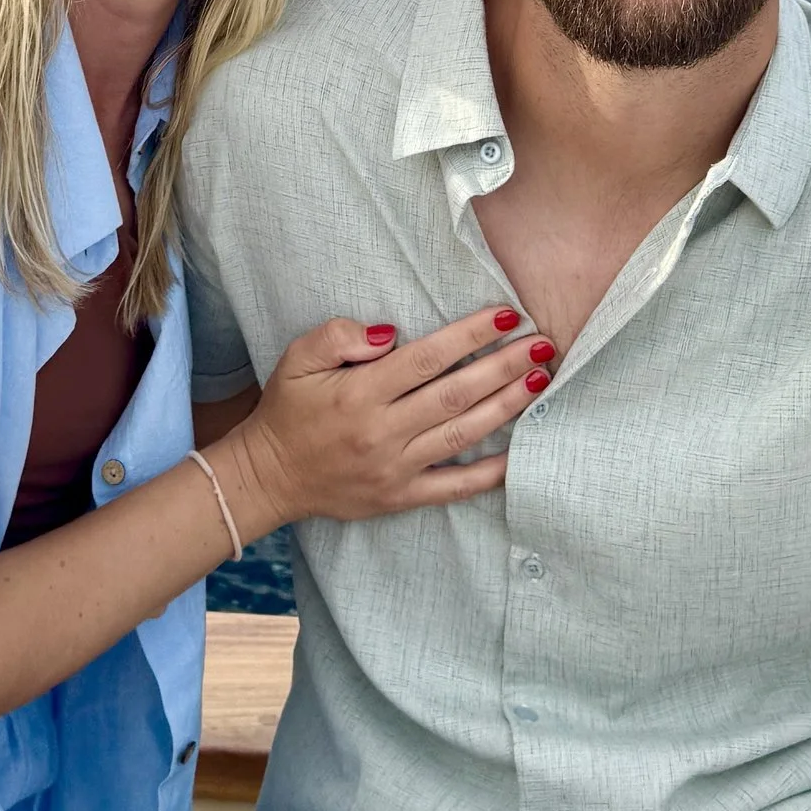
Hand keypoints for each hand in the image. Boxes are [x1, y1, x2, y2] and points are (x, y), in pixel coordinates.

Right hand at [209, 306, 542, 542]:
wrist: (268, 476)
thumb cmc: (288, 410)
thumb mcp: (296, 359)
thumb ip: (338, 336)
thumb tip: (388, 334)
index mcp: (360, 394)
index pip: (427, 359)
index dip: (470, 335)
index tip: (506, 314)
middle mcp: (382, 432)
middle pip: (455, 395)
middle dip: (504, 367)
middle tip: (542, 343)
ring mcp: (395, 468)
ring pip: (462, 435)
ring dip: (506, 407)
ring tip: (540, 381)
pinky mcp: (401, 497)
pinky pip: (453, 486)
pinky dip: (489, 474)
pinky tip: (520, 454)